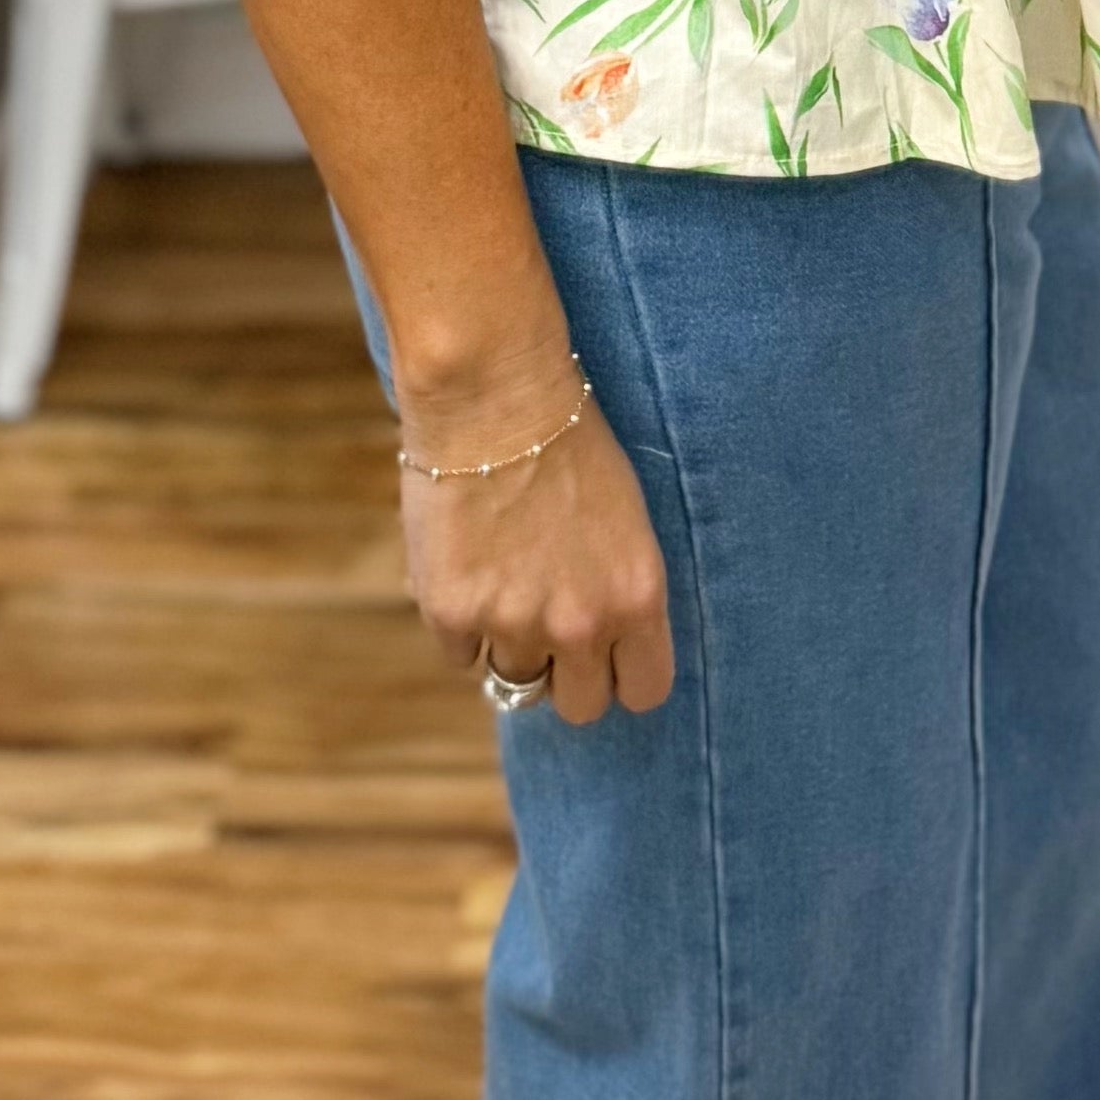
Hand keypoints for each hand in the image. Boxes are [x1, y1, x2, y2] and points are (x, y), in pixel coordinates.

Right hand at [398, 365, 675, 727]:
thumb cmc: (569, 439)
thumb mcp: (625, 518)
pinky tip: (468, 564)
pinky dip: (461, 624)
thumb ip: (617, 589)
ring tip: (504, 579)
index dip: (624, 674)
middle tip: (549, 625)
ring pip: (515, 682)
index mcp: (637, 596)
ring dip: (510, 643)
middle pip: (581, 707)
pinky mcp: (452, 614)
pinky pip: (461, 655)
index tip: (608, 655)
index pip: (646, 692)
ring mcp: (513, 623)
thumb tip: (602, 647)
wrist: (495, 393)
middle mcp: (582, 622)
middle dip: (567, 675)